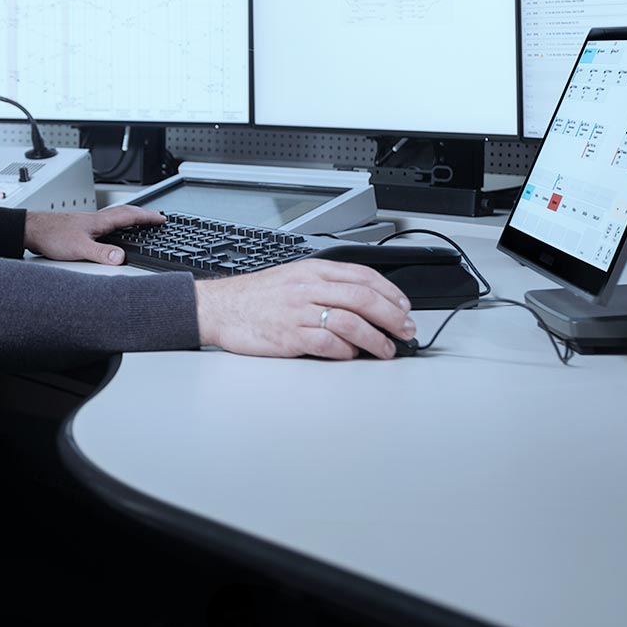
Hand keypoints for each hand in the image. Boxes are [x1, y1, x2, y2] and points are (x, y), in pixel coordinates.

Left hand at [22, 204, 164, 265]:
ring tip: (139, 222)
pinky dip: (116, 225)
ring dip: (129, 217)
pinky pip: (105, 223)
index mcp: (99, 222)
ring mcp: (88, 223)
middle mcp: (95, 220)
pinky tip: (111, 233)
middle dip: (142, 214)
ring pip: (114, 217)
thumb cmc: (51, 235)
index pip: (129, 216)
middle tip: (156, 217)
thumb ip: (101, 254)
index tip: (162, 218)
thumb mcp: (79, 248)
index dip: (147, 217)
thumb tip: (121, 258)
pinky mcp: (80, 228)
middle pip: (124, 212)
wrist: (32, 230)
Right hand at [194, 260, 416, 359]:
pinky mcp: (290, 336)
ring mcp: (299, 311)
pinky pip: (328, 343)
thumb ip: (325, 285)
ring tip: (386, 350)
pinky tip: (352, 355)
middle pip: (364, 298)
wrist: (220, 308)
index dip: (390, 292)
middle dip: (392, 316)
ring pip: (351, 322)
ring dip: (376, 339)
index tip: (404, 307)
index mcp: (312, 270)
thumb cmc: (256, 297)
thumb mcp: (292, 278)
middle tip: (406, 330)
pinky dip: (346, 351)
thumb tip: (363, 300)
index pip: (362, 276)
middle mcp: (308, 287)